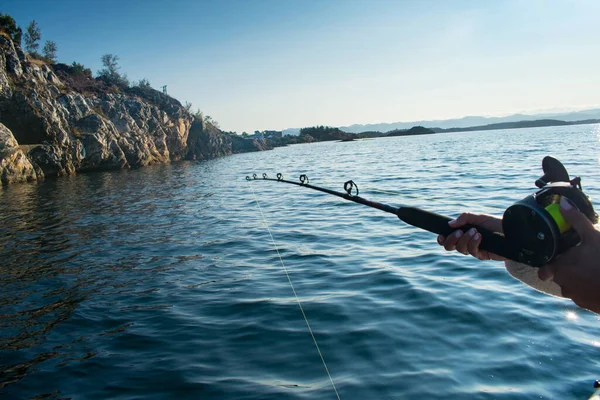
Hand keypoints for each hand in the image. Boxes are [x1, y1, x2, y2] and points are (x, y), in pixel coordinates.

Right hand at [437, 213, 506, 260]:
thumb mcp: (478, 217)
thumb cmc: (494, 223)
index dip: (441, 239)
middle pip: (450, 247)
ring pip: (461, 249)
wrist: (512, 231)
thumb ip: (464, 218)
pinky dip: (474, 243)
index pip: (447, 239)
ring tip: (475, 231)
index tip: (441, 235)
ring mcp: (473, 250)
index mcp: (462, 234)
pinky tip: (480, 236)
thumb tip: (450, 224)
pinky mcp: (482, 255)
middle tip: (460, 231)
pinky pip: (472, 252)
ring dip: (466, 239)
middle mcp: (466, 243)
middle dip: (452, 239)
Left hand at [538, 198, 599, 312]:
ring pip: (572, 287)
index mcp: (559, 269)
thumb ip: (576, 220)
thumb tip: (562, 203)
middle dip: (568, 269)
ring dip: (578, 279)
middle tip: (581, 259)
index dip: (548, 266)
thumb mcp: (592, 236)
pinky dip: (588, 289)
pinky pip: (583, 296)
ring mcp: (576, 298)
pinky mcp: (588, 306)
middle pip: (559, 276)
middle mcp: (564, 286)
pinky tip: (598, 279)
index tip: (556, 259)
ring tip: (592, 268)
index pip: (544, 271)